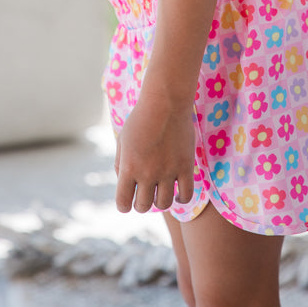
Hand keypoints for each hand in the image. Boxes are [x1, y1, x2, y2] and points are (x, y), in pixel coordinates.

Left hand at [114, 91, 195, 213]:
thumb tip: (124, 183)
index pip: (123, 203)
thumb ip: (120, 164)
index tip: (127, 201)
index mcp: (129, 167)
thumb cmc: (141, 119)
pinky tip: (178, 193)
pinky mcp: (186, 166)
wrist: (165, 102)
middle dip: (142, 203)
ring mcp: (168, 171)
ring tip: (160, 191)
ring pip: (164, 204)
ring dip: (160, 201)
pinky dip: (181, 199)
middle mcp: (147, 173)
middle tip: (145, 194)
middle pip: (144, 206)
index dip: (124, 205)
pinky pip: (186, 195)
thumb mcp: (122, 140)